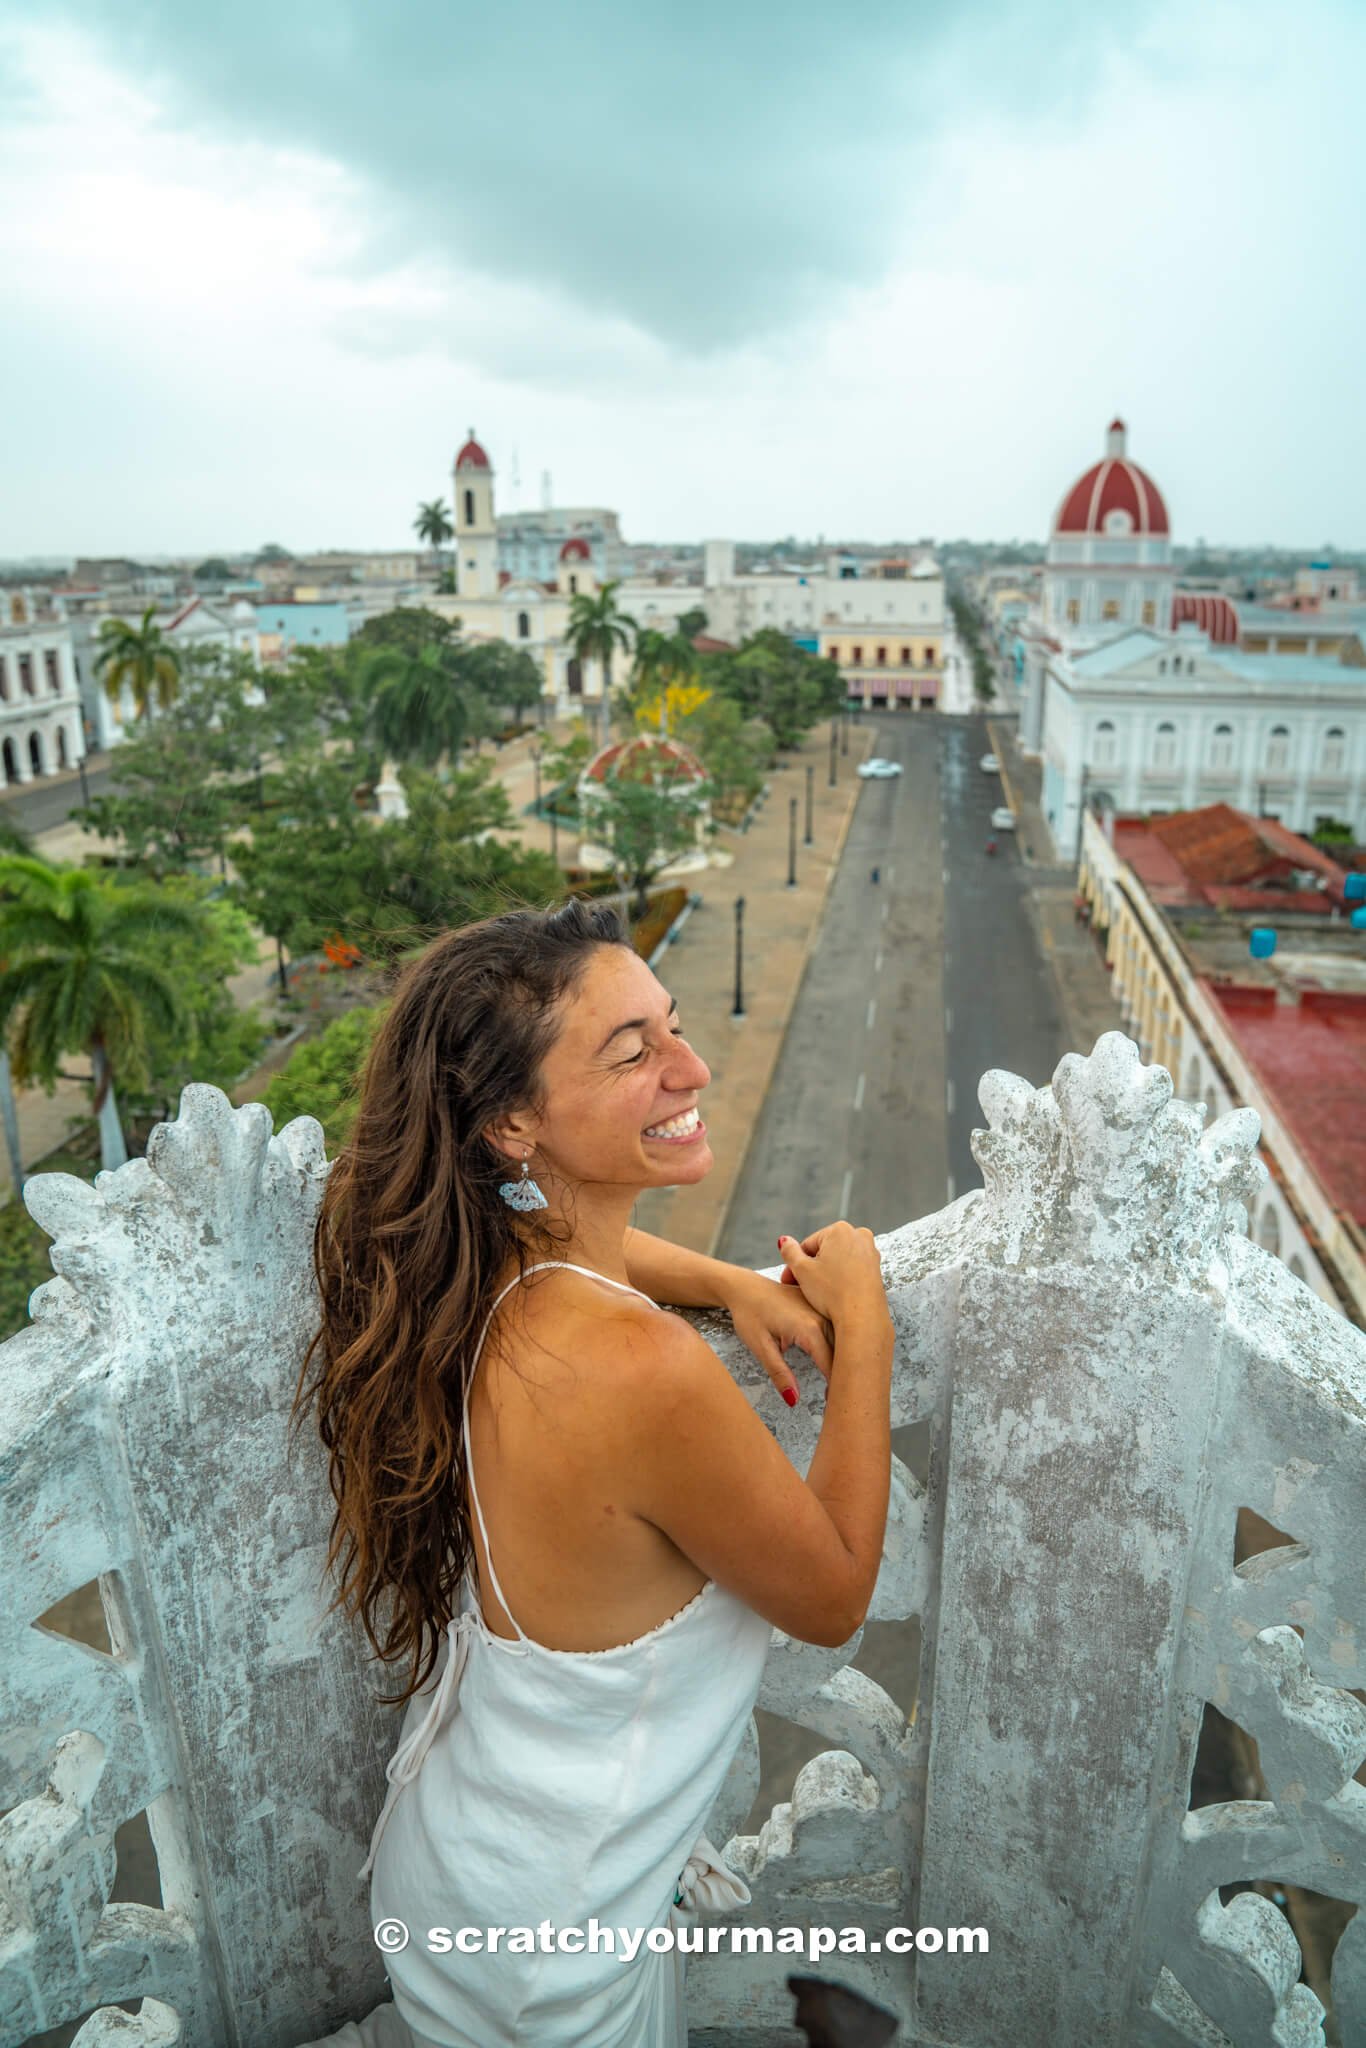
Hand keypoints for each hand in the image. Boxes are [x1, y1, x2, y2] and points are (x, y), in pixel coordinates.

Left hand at [721, 1268, 833, 1409]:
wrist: (744, 1286)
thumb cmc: (749, 1314)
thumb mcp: (760, 1347)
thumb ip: (779, 1374)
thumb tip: (793, 1400)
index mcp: (809, 1328)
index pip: (831, 1365)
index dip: (834, 1388)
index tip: (836, 1406)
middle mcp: (821, 1316)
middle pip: (841, 1353)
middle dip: (842, 1377)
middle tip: (840, 1400)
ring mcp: (822, 1309)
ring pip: (841, 1341)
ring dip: (842, 1361)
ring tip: (841, 1385)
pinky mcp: (819, 1306)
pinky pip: (835, 1329)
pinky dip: (838, 1346)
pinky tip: (838, 1361)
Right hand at [776, 1222, 888, 1329]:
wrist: (862, 1318)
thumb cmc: (832, 1293)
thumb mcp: (802, 1270)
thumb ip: (789, 1251)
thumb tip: (784, 1240)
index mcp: (840, 1229)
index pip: (808, 1245)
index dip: (795, 1265)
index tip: (788, 1281)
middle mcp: (859, 1235)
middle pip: (824, 1251)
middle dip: (810, 1268)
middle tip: (799, 1287)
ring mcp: (870, 1252)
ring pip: (838, 1261)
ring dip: (824, 1274)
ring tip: (816, 1293)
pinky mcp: (876, 1269)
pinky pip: (851, 1270)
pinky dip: (840, 1279)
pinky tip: (833, 1295)